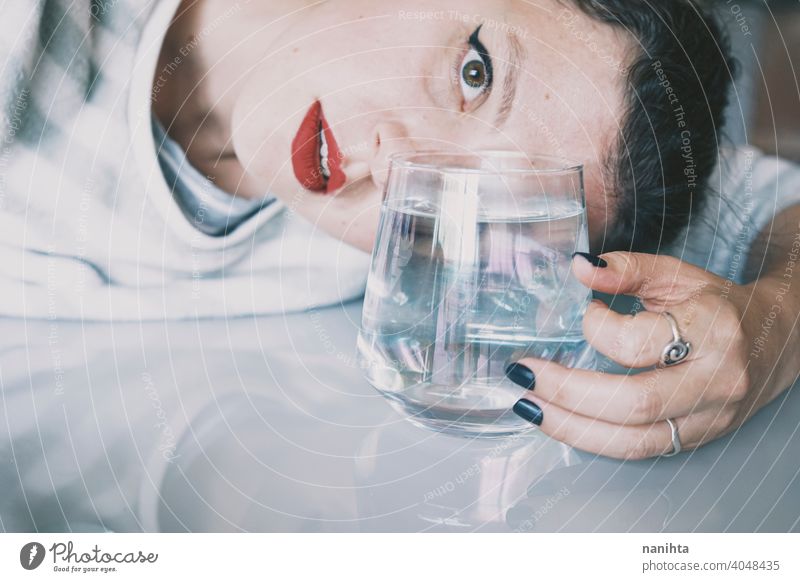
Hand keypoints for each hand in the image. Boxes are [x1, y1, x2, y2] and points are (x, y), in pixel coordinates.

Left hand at [507, 251, 782, 459]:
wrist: (778, 340)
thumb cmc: (719, 304)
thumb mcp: (678, 276)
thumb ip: (628, 269)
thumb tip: (579, 267)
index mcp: (713, 332)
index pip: (640, 342)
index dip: (596, 327)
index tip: (582, 312)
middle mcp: (716, 383)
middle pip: (632, 403)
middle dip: (567, 391)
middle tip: (522, 374)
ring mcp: (709, 420)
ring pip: (632, 441)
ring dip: (570, 426)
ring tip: (528, 405)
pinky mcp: (696, 440)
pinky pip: (637, 451)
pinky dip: (591, 439)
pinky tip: (559, 421)